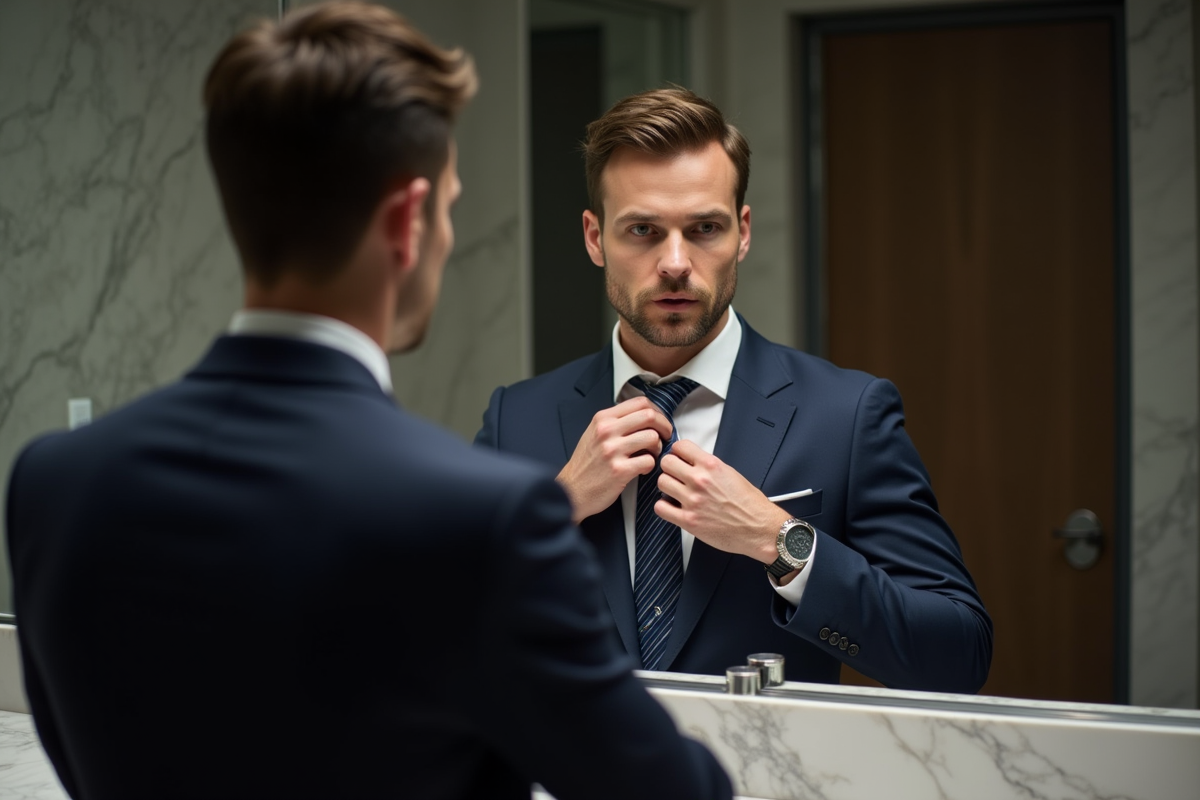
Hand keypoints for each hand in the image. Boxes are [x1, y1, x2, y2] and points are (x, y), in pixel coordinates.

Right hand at [557, 397, 673, 522]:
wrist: (571, 490)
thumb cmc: (586, 464)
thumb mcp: (594, 433)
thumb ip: (616, 422)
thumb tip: (644, 415)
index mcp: (602, 419)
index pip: (640, 402)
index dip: (657, 411)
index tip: (659, 422)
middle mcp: (606, 431)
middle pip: (649, 416)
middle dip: (664, 426)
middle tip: (665, 436)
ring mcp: (612, 450)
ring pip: (652, 438)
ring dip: (658, 447)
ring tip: (650, 455)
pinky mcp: (619, 470)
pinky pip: (649, 461)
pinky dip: (651, 466)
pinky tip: (643, 469)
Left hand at [655, 440, 790, 564]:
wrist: (760, 528)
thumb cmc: (750, 504)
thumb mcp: (731, 473)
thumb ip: (709, 466)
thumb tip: (692, 462)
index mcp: (711, 465)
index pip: (680, 447)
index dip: (678, 452)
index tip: (680, 458)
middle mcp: (700, 480)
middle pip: (666, 463)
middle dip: (670, 468)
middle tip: (676, 476)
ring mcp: (692, 500)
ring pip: (661, 483)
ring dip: (667, 487)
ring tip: (676, 492)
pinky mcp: (688, 520)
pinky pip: (660, 508)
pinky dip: (664, 507)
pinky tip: (674, 507)